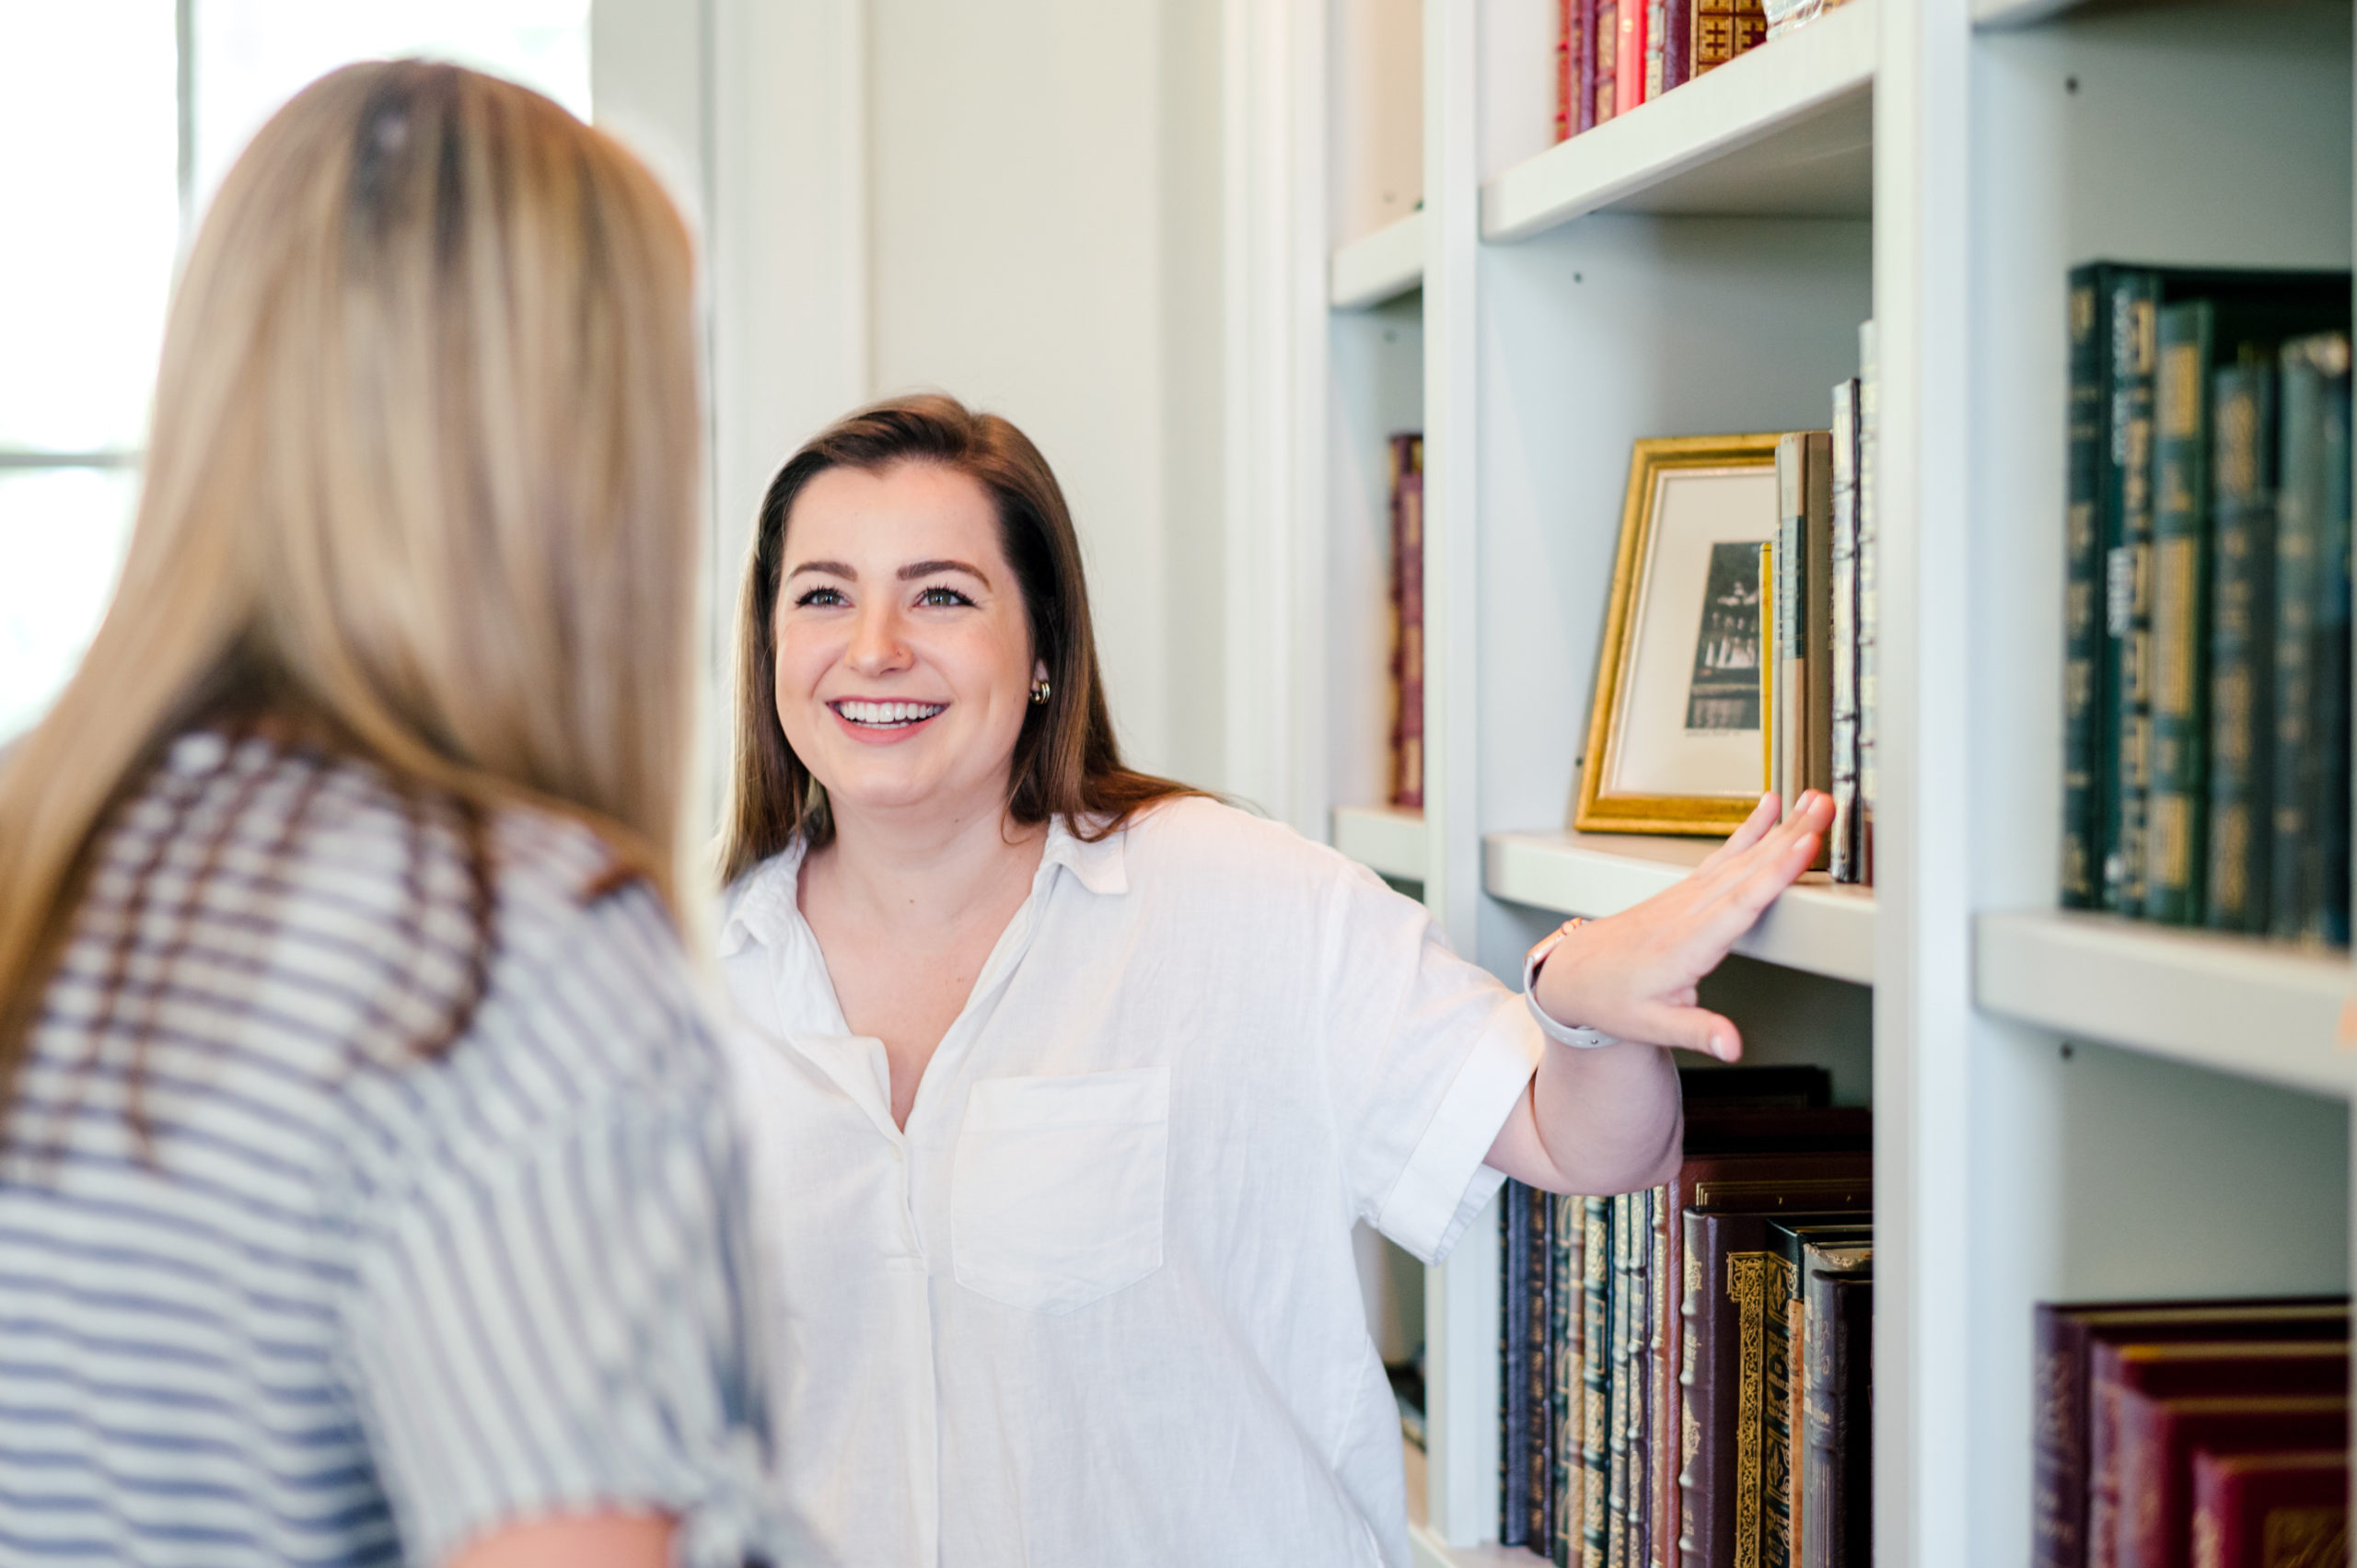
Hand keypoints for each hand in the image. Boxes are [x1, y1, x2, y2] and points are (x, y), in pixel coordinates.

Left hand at [1530, 790, 1832, 1061]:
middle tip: (1826, 808)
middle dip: (1790, 837)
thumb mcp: (1651, 1026)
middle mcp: (1688, 912)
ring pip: (1741, 856)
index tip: (1803, 846)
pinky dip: (1750, 829)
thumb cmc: (1613, 999)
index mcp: (1685, 945)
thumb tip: (1731, 1045)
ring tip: (1813, 801)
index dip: (1774, 874)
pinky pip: (1725, 855)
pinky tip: (1770, 809)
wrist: (1576, 973)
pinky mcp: (1687, 890)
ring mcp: (1687, 896)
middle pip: (1748, 870)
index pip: (1738, 905)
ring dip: (1779, 827)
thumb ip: (1696, 1032)